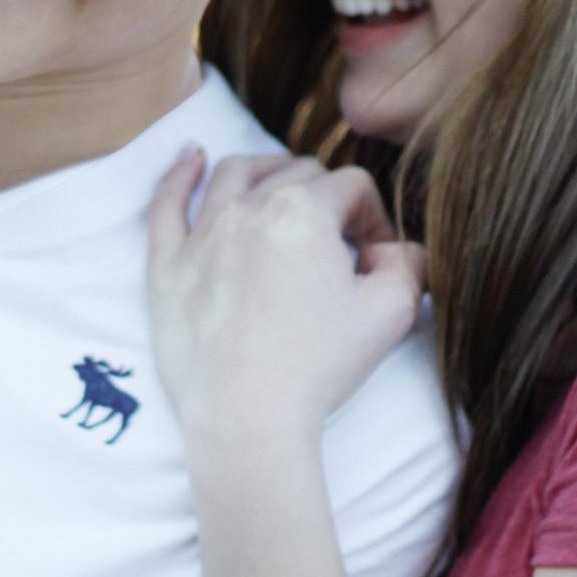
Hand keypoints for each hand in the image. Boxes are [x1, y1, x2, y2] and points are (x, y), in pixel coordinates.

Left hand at [147, 151, 424, 450]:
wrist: (247, 418)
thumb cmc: (317, 366)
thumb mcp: (392, 313)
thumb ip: (409, 264)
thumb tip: (394, 249)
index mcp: (304, 211)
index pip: (352, 187)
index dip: (374, 217)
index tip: (377, 259)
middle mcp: (248, 208)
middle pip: (296, 174)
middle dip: (327, 198)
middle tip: (339, 245)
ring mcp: (202, 235)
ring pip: (235, 174)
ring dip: (266, 169)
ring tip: (281, 181)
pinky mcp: (168, 267)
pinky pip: (166, 205)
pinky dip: (179, 176)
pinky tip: (190, 158)